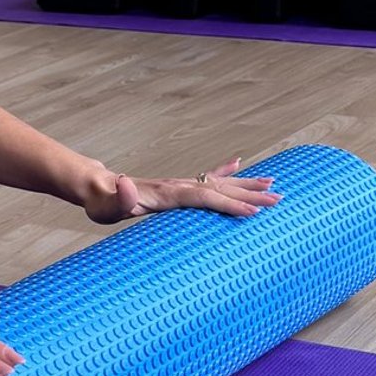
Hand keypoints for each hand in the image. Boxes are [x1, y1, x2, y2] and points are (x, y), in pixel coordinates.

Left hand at [81, 155, 280, 224]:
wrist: (97, 188)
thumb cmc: (103, 203)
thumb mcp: (107, 205)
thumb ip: (119, 198)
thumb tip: (126, 182)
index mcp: (168, 193)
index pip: (205, 197)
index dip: (229, 203)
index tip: (253, 211)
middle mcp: (178, 185)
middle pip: (220, 188)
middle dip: (249, 194)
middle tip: (279, 200)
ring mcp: (180, 184)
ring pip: (220, 182)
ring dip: (246, 183)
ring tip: (273, 184)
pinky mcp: (178, 187)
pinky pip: (207, 177)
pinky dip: (225, 171)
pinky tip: (238, 164)